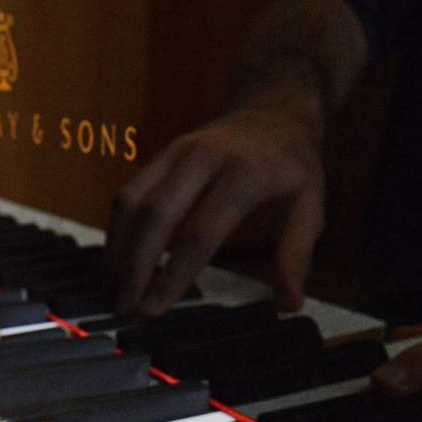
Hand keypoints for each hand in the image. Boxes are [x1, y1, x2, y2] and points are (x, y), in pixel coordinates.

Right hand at [106, 108, 324, 316]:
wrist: (273, 112)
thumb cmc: (290, 168)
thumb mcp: (310, 207)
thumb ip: (295, 256)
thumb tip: (289, 303)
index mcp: (246, 172)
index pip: (199, 233)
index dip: (172, 276)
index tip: (153, 309)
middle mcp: (205, 156)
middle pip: (155, 214)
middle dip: (134, 266)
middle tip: (124, 306)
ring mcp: (176, 152)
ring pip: (131, 200)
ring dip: (117, 249)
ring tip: (111, 289)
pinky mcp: (159, 156)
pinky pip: (127, 193)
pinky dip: (116, 231)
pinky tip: (115, 263)